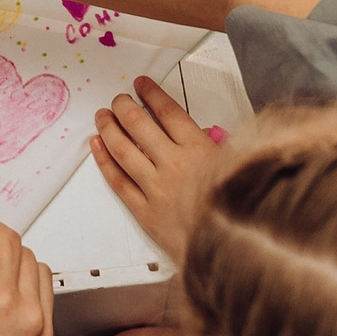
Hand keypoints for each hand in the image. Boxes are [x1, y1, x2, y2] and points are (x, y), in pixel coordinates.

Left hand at [89, 75, 222, 261]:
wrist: (233, 251)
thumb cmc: (239, 210)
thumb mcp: (238, 167)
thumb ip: (219, 148)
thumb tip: (204, 134)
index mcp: (200, 149)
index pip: (167, 112)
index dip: (151, 94)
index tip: (142, 84)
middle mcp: (174, 164)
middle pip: (139, 125)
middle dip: (125, 107)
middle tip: (118, 99)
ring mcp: (156, 188)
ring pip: (123, 150)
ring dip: (109, 128)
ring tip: (102, 116)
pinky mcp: (145, 211)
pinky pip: (118, 180)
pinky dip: (104, 160)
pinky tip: (97, 146)